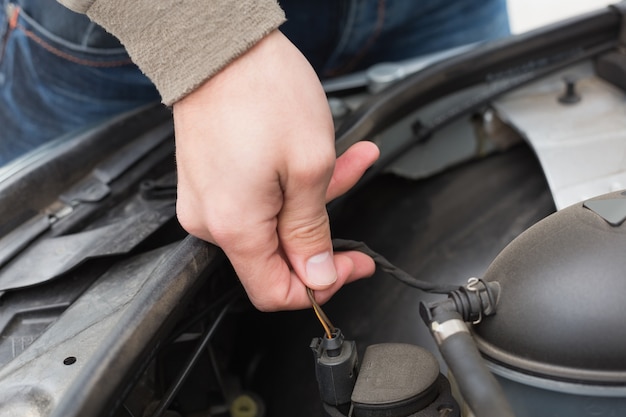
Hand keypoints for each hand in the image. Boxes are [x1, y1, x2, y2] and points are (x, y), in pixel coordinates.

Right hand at [173, 30, 378, 310]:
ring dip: (311, 199)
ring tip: (346, 160)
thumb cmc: (263, 93)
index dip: (320, 285)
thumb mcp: (308, 168)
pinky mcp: (210, 180)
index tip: (350, 264)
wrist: (220, 46)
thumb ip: (312, 231)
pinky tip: (316, 154)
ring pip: (271, 223)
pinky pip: (255, 199)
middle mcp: (212, 221)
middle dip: (322, 231)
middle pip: (276, 257)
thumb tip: (317, 275)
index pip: (275, 292)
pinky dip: (288, 185)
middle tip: (353, 195)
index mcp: (235, 228)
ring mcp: (207, 200)